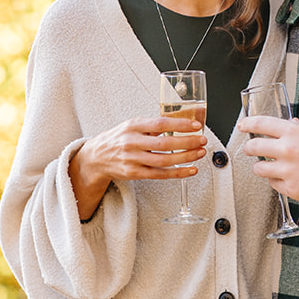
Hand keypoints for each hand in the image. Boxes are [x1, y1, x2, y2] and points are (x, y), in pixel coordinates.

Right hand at [69, 115, 206, 219]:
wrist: (96, 157)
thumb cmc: (119, 138)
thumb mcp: (132, 125)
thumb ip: (152, 125)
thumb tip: (180, 123)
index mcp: (133, 126)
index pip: (160, 123)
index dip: (180, 124)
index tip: (195, 125)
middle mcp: (132, 142)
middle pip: (164, 144)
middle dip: (187, 142)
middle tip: (202, 140)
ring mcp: (133, 159)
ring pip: (164, 161)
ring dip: (185, 158)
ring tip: (199, 153)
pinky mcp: (134, 174)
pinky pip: (160, 175)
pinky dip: (177, 173)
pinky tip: (190, 170)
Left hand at [239, 115, 298, 207]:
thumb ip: (298, 131)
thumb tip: (288, 124)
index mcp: (293, 132)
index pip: (261, 124)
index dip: (248, 124)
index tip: (242, 126)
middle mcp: (287, 150)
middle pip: (254, 147)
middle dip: (249, 149)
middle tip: (250, 150)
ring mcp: (287, 171)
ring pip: (259, 169)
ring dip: (261, 168)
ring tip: (269, 167)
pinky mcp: (291, 189)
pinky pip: (273, 185)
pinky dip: (277, 182)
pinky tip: (287, 179)